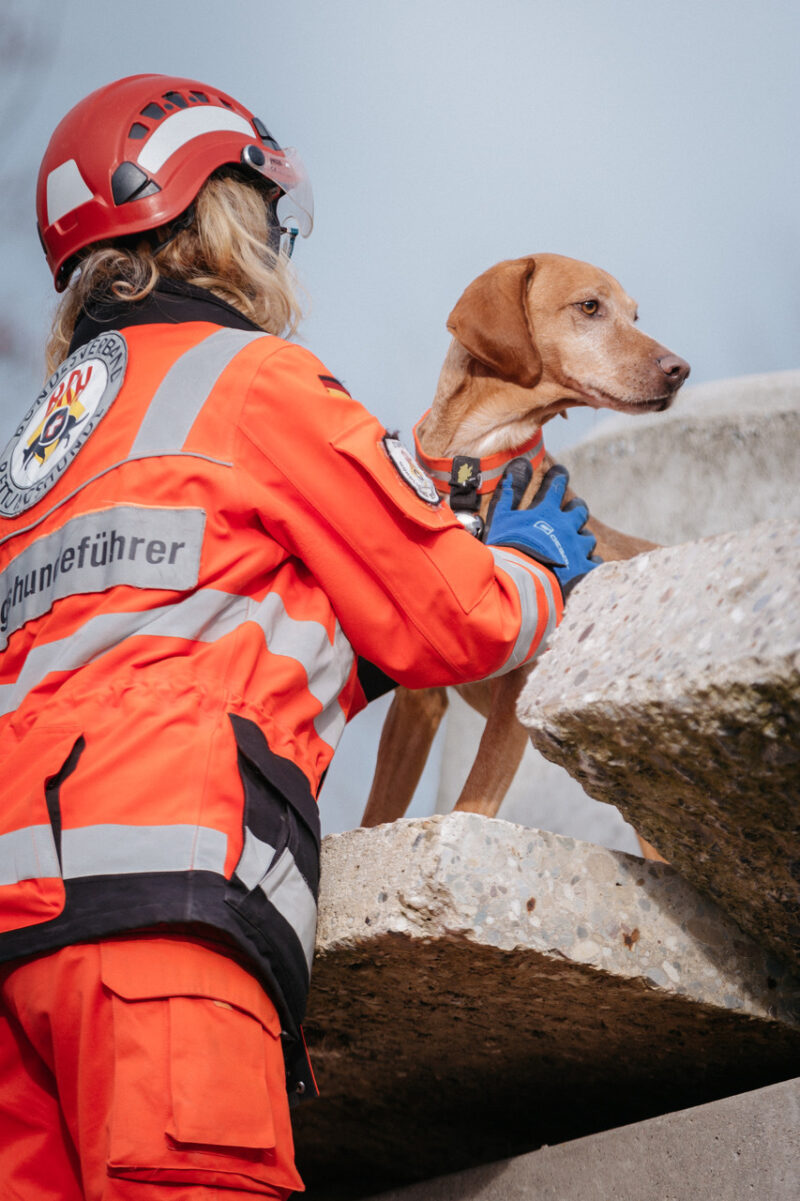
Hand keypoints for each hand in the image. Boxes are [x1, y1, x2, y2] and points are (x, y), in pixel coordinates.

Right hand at [485, 458, 601, 596]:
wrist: (522, 584)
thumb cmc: (508, 550)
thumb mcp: (500, 520)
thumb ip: (506, 496)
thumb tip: (509, 472)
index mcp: (547, 513)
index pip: (555, 487)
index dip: (558, 477)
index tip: (561, 472)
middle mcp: (566, 527)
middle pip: (579, 511)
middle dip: (577, 508)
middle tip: (574, 509)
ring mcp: (577, 548)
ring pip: (588, 538)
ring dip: (582, 539)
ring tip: (577, 544)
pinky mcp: (584, 570)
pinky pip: (595, 562)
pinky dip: (590, 562)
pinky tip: (585, 566)